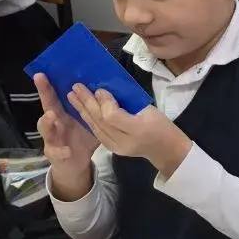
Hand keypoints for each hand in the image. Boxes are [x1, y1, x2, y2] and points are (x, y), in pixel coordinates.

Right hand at [33, 74, 99, 198]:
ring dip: (46, 121)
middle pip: (46, 106)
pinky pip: (55, 152)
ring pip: (44, 128)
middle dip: (43, 93)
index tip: (43, 70)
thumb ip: (95, 110)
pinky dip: (61, 151)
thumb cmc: (82, 139)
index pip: (56, 96)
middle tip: (40, 79)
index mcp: (63, 114)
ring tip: (51, 115)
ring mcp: (51, 138)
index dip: (49, 84)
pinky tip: (67, 150)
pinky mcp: (54, 154)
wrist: (75, 163)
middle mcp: (54, 124)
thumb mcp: (90, 123)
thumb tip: (107, 93)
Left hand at [66, 84, 190, 176]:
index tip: (99, 89)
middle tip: (76, 87)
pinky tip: (81, 110)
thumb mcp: (151, 110)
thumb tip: (106, 92)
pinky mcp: (113, 150)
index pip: (112, 116)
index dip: (103, 102)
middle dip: (87, 103)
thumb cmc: (162, 125)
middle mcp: (125, 141)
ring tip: (72, 97)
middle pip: (101, 121)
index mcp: (138, 129)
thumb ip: (129, 102)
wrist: (167, 150)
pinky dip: (88, 121)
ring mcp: (118, 148)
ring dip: (82, 111)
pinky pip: (97, 134)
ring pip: (95, 128)